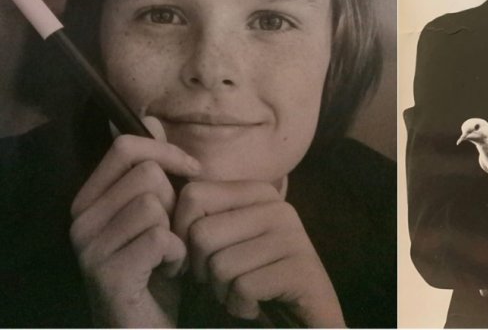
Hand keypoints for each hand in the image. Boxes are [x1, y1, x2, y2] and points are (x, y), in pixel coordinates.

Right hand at [70, 117, 201, 327]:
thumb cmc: (157, 268)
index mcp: (88, 200)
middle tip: (169, 235)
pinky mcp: (107, 274)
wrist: (148, 329)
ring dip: (175, 232)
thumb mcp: (158, 212)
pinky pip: (160, 237)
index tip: (191, 172)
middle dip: (173, 202)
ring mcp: (89, 249)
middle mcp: (80, 221)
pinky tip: (167, 273)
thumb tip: (153, 120)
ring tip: (167, 256)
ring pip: (155, 204)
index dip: (167, 151)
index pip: (126, 146)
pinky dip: (177, 255)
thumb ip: (153, 168)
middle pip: (147, 174)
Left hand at [173, 180, 344, 326]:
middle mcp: (277, 207)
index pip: (192, 195)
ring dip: (223, 293)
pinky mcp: (301, 270)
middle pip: (201, 234)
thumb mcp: (227, 245)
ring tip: (244, 294)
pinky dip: (241, 307)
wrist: (304, 323)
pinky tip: (258, 306)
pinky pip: (243, 288)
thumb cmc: (254, 284)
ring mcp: (293, 237)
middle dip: (203, 271)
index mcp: (257, 193)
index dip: (181, 236)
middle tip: (226, 283)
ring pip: (220, 265)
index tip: (199, 261)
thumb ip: (202, 221)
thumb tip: (161, 206)